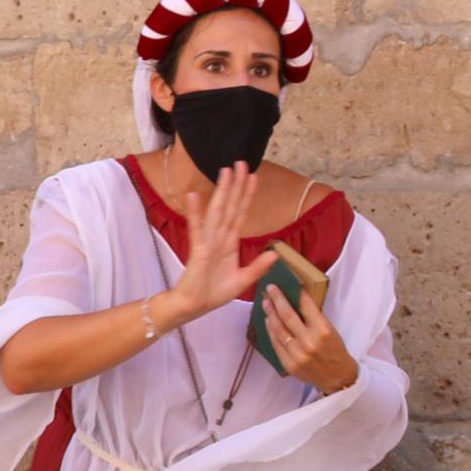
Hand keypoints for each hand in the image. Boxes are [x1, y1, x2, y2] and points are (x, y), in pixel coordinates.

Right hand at [164, 162, 272, 322]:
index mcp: (229, 243)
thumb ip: (258, 266)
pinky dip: (196, 212)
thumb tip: (276, 253)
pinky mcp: (198, 250)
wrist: (193, 307)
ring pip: (218, 211)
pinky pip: (198, 229)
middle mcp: (219, 237)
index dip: (247, 196)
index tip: (253, 177)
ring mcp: (208, 241)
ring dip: (221, 191)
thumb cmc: (213, 294)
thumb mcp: (243, 280)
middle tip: (241, 162)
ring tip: (225, 171)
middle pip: (230, 206)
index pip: (240, 214)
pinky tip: (196, 196)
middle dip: (236, 185)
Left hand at [262, 282, 358, 392]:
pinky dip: (271, 330)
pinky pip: (276, 344)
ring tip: (265, 302)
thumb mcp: (331, 331)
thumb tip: (296, 300)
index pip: (306, 306)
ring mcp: (297, 355)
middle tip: (270, 288)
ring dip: (270, 314)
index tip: (288, 283)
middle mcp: (309, 342)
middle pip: (287, 316)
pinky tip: (268, 320)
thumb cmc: (335, 350)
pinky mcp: (289, 364)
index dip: (296, 293)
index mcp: (323, 331)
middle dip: (277, 299)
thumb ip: (314, 318)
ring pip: (278, 329)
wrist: (337, 377)